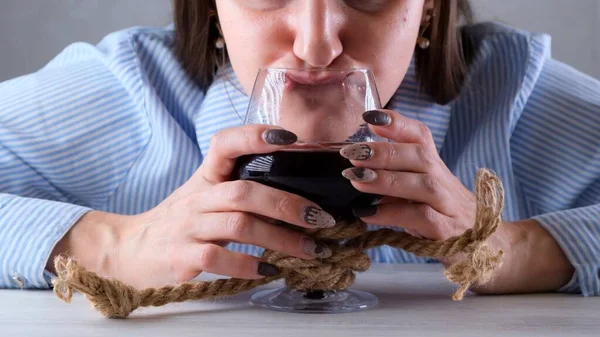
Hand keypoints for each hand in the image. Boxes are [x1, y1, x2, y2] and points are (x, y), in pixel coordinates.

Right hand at [50, 125, 334, 288]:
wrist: (131, 250)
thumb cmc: (181, 222)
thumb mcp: (205, 195)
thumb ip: (242, 188)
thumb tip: (299, 193)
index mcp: (206, 177)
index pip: (226, 142)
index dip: (256, 135)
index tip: (291, 138)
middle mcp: (198, 197)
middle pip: (246, 191)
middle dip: (288, 204)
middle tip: (321, 218)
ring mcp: (189, 227)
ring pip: (239, 225)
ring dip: (280, 238)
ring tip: (310, 250)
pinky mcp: (182, 257)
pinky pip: (218, 258)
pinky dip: (248, 265)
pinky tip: (270, 270)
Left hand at [338, 110, 574, 293]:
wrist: (484, 246)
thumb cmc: (439, 214)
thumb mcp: (415, 190)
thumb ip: (392, 177)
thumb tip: (354, 168)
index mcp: (433, 165)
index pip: (420, 135)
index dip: (397, 123)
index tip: (369, 116)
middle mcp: (443, 179)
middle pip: (420, 155)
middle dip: (384, 151)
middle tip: (351, 153)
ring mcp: (448, 205)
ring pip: (423, 184)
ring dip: (386, 179)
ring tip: (356, 178)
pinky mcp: (447, 231)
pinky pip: (421, 217)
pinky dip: (392, 213)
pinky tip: (367, 213)